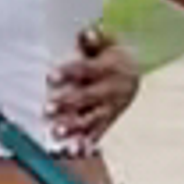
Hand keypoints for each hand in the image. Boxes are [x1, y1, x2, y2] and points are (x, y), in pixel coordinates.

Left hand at [48, 21, 141, 151]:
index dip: (69, 73)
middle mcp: (112, 89)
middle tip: (47, 109)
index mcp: (109, 67)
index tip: (50, 77)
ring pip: (92, 118)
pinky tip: (75, 151)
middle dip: (68, 103)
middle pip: (88, 97)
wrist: (136, 71)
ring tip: (57, 132)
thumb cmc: (112, 54)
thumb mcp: (108, 42)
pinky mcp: (110, 120)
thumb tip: (85, 32)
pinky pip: (98, 132)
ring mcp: (111, 107)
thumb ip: (95, 40)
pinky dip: (87, 143)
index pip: (87, 69)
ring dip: (74, 126)